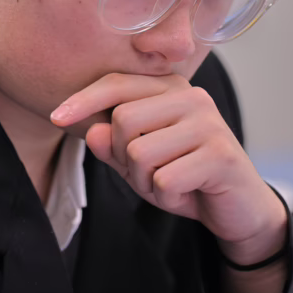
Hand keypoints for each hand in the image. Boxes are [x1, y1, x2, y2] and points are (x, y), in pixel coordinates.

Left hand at [51, 73, 287, 264]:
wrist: (238, 209)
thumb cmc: (185, 176)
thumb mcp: (139, 163)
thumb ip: (113, 146)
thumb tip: (92, 131)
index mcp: (170, 89)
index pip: (117, 83)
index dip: (83, 100)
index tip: (54, 117)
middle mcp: (191, 97)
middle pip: (122, 120)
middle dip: (123, 158)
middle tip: (148, 174)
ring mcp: (209, 123)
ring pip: (140, 152)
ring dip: (145, 181)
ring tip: (170, 183)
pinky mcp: (221, 154)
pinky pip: (165, 179)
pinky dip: (167, 196)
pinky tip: (188, 192)